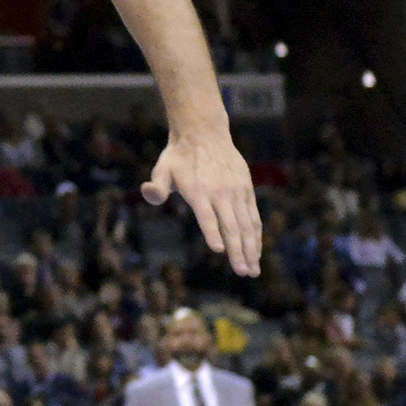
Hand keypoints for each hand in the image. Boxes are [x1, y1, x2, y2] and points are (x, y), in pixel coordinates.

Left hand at [143, 127, 261, 276]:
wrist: (204, 132)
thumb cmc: (179, 156)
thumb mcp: (162, 168)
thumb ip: (157, 186)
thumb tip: (148, 193)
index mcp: (198, 191)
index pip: (207, 216)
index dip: (212, 233)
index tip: (219, 251)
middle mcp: (220, 192)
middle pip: (231, 226)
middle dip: (238, 252)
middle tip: (243, 273)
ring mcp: (236, 191)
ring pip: (247, 224)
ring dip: (251, 249)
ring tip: (253, 270)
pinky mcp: (246, 189)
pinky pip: (253, 216)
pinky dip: (256, 235)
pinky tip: (257, 251)